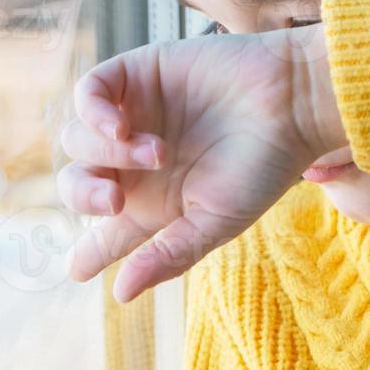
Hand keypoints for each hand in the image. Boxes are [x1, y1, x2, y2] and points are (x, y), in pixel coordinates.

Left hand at [58, 24, 345, 301]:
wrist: (291, 102)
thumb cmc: (263, 166)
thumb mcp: (216, 221)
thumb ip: (168, 255)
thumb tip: (120, 295)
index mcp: (155, 204)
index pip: (108, 233)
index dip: (88, 253)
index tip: (78, 270)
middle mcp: (137, 164)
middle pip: (80, 185)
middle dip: (86, 197)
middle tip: (114, 200)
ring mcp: (133, 116)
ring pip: (79, 141)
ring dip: (108, 152)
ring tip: (159, 152)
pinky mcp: (135, 75)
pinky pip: (87, 94)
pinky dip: (93, 113)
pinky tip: (119, 126)